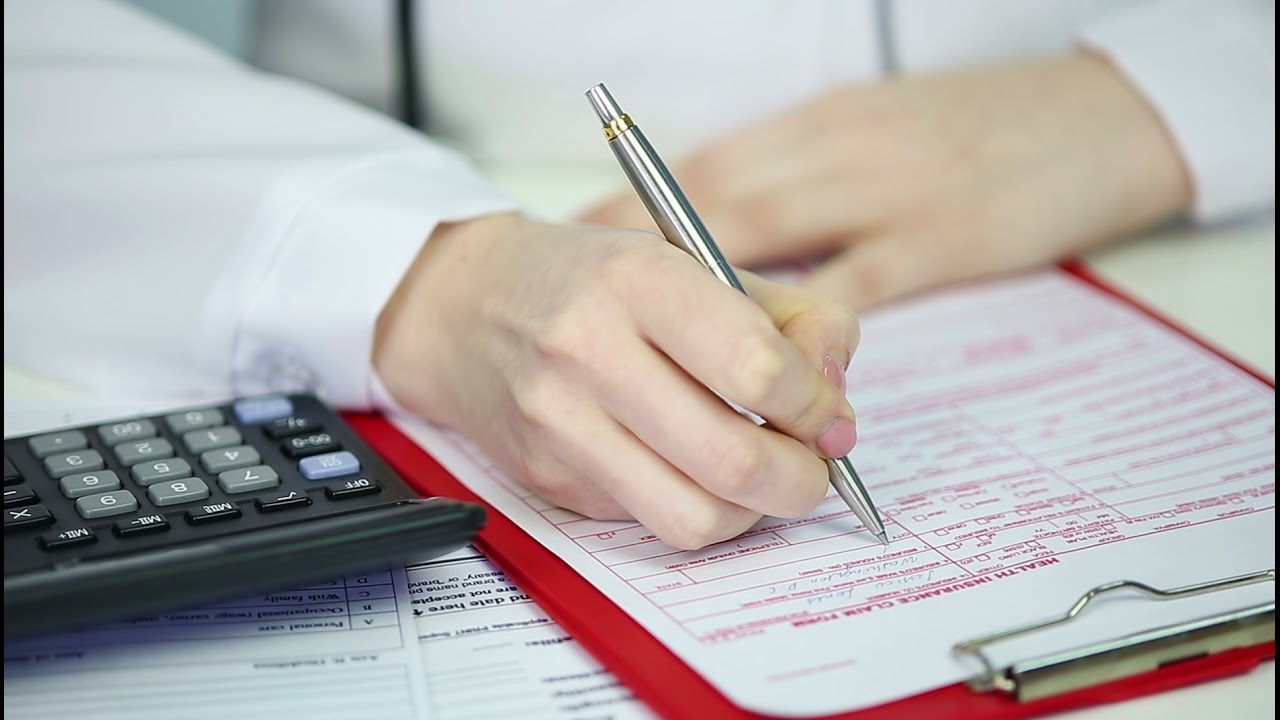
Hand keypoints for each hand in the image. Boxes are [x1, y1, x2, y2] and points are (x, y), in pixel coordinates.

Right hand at [373, 213, 859, 548]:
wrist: (464, 304)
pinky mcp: (548, 479)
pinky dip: (694, 506)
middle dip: (802, 479)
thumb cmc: (591, 279)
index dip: (817, 405)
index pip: (757, 369)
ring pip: (694, 518)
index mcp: (638, 280)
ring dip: (753, 513)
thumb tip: (838, 397)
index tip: (828, 412)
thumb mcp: (694, 259)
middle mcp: (590, 353)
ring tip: (760, 477)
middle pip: (733, 461)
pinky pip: (649, 522)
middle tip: (814, 466)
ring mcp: (561, 425)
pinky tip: (690, 467)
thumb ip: (791, 317)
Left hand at [583, 53, 1191, 308]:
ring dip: (710, 303)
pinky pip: (857, 282)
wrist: (1102, 113)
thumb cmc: (980, 129)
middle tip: (586, 303)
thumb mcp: (879, 133)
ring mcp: (886, 189)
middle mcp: (837, 149)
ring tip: (650, 352)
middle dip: (644, 255)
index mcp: (818, 124)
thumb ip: (810, 177)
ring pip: (774, 237)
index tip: (580, 244)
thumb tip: (738, 236)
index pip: (705, 169)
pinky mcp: (940, 235)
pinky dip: (806, 331)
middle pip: (715, 201)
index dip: (635, 210)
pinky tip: (770, 370)